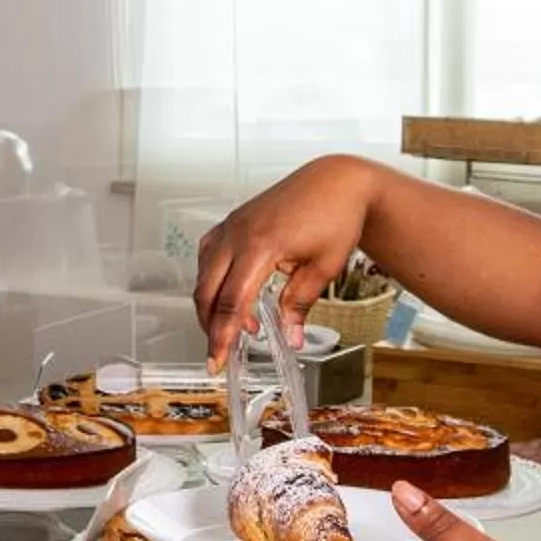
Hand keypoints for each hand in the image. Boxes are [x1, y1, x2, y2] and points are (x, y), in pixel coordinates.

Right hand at [193, 157, 377, 367]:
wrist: (337, 181)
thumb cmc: (336, 216)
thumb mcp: (324, 267)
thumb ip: (300, 304)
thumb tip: (291, 337)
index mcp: (261, 246)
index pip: (231, 302)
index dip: (222, 336)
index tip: (218, 360)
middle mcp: (238, 233)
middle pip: (207, 291)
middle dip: (209, 327)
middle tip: (220, 354)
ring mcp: (232, 225)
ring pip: (203, 273)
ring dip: (211, 304)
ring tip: (235, 327)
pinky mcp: (233, 221)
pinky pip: (208, 254)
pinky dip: (211, 279)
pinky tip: (228, 293)